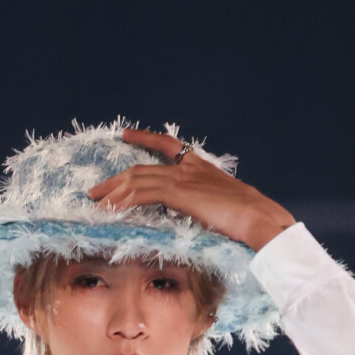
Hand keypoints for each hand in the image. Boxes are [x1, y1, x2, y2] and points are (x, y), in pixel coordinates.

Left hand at [88, 130, 294, 253]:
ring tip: (95, 202)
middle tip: (97, 189)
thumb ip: (210, 206)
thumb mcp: (227, 207)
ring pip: (137, 179)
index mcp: (201, 167)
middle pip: (143, 167)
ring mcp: (182, 178)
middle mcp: (188, 167)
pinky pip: (141, 193)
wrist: (259, 217)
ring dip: (112, 191)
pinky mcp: (178, 192)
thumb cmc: (250, 218)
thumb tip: (204, 217)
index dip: (145, 138)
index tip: (127, 135)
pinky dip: (122, 201)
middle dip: (116, 179)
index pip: (169, 145)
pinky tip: (109, 209)